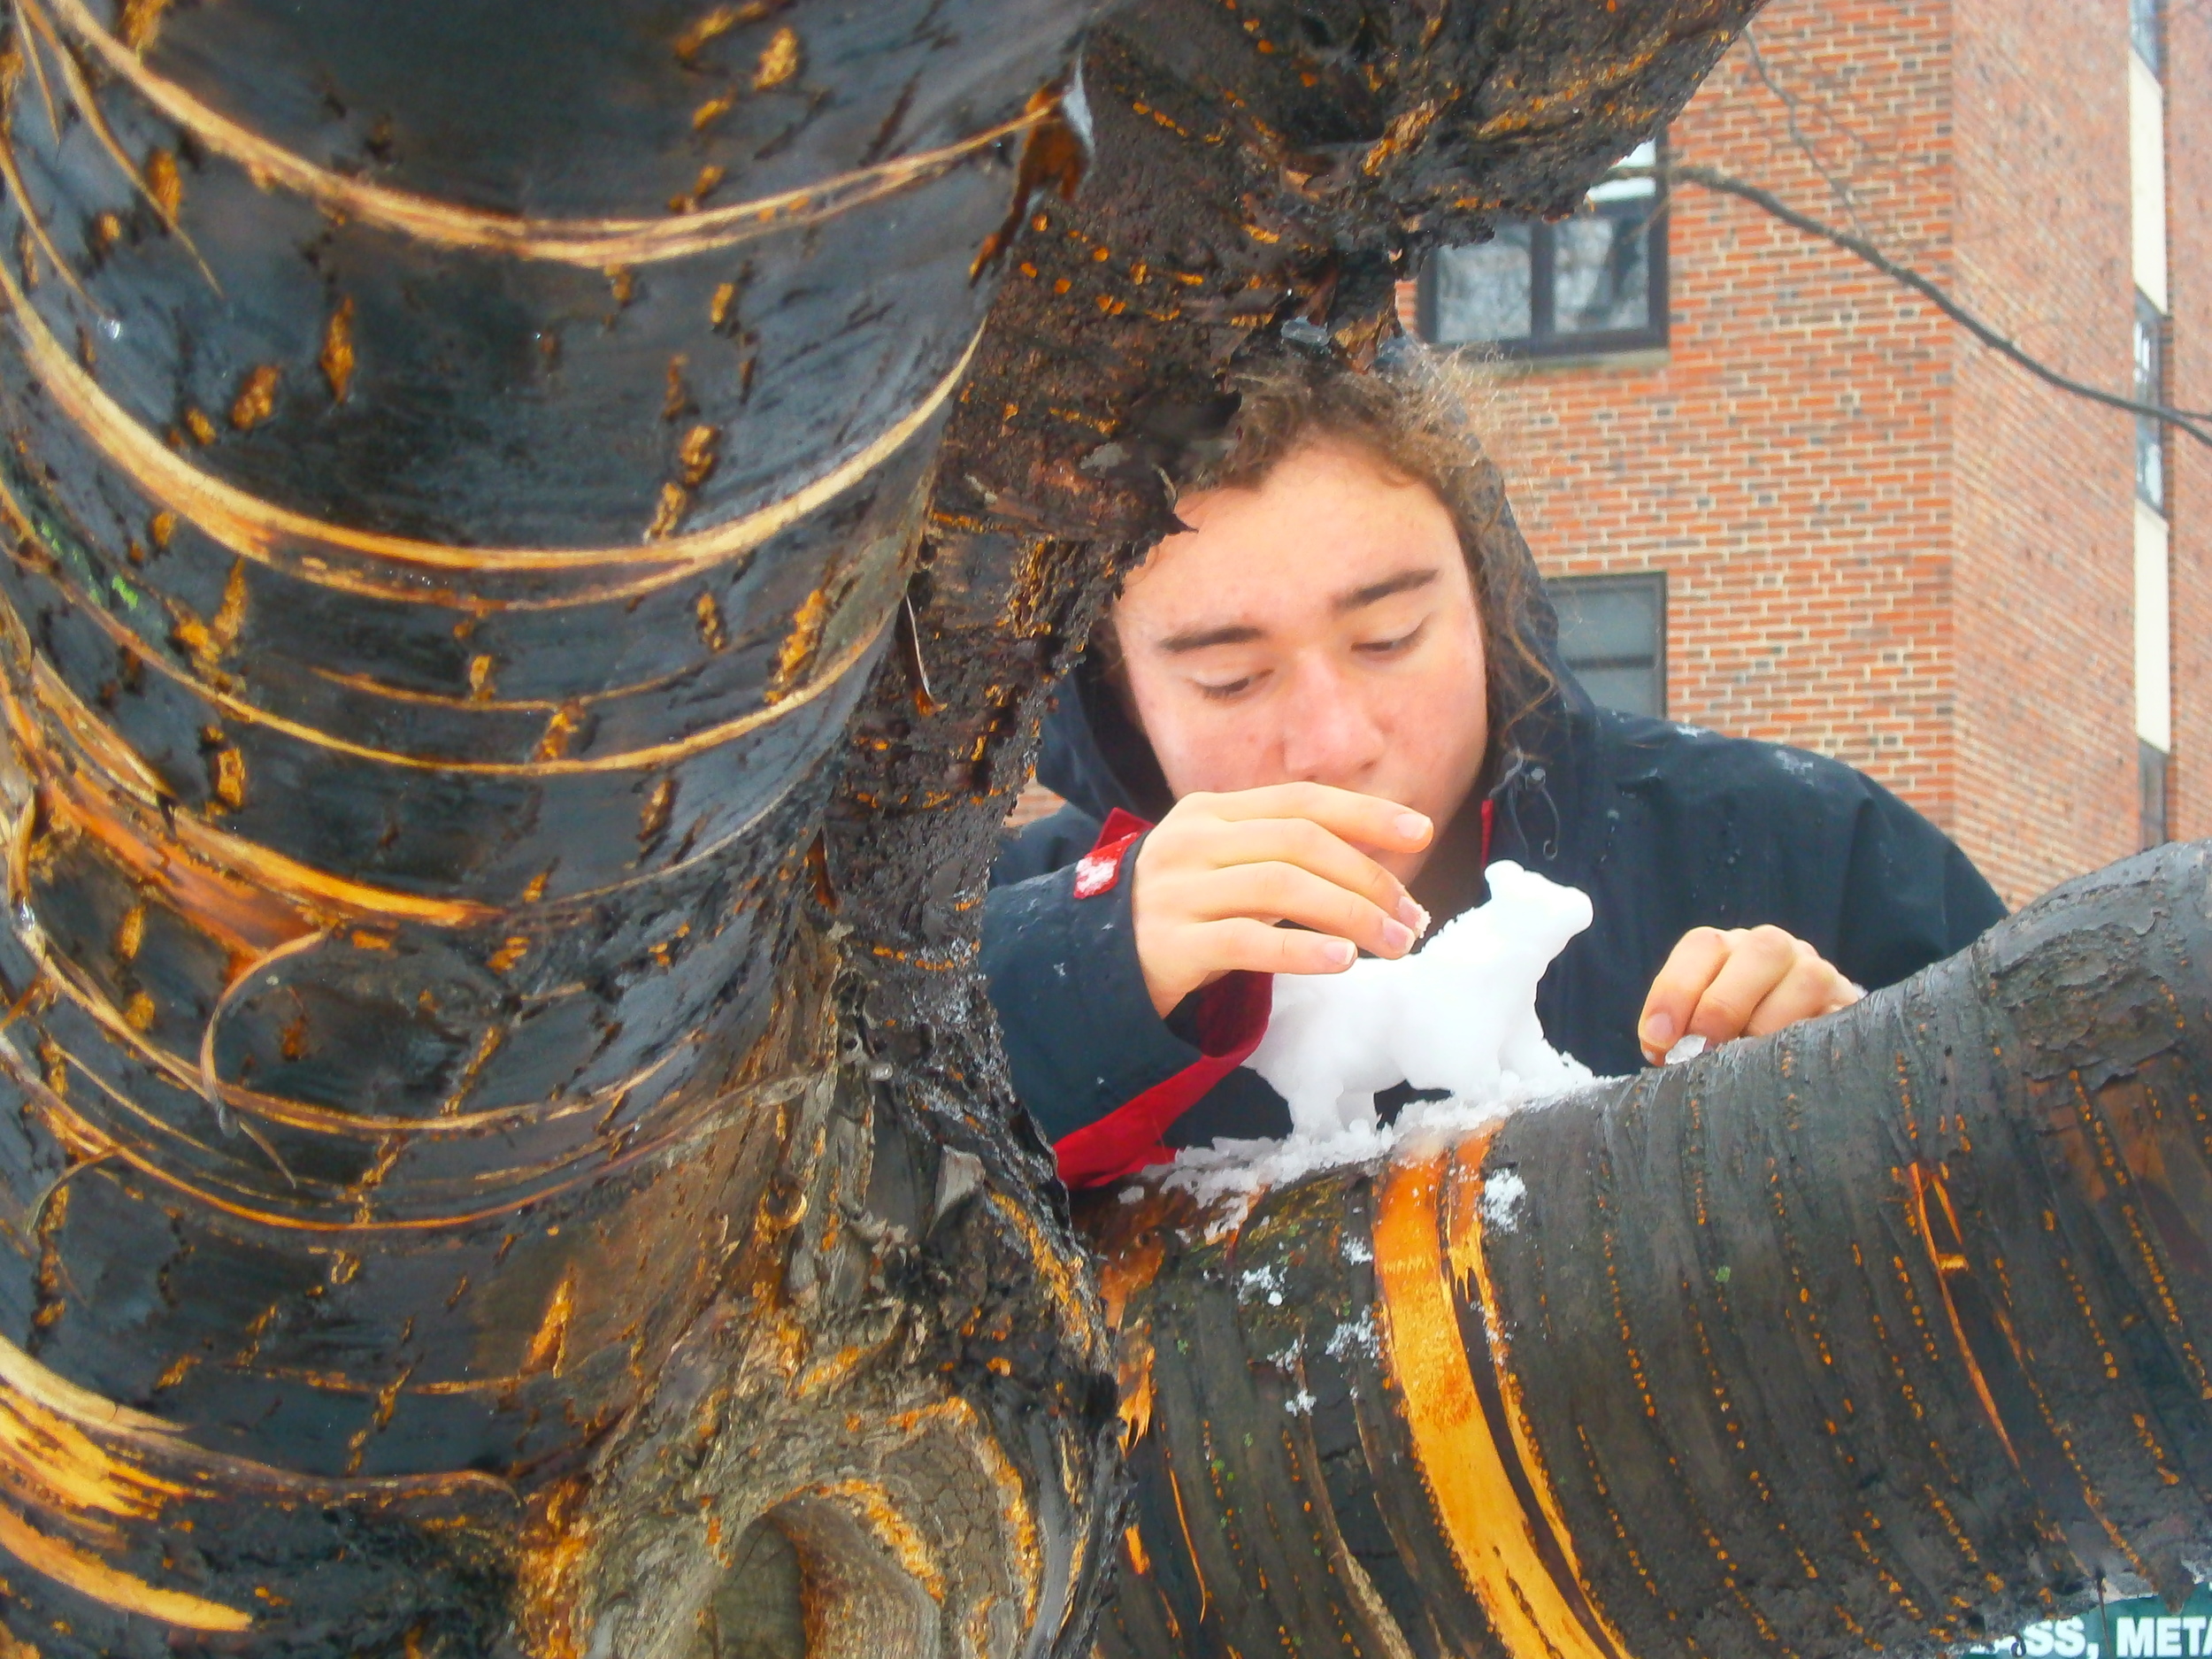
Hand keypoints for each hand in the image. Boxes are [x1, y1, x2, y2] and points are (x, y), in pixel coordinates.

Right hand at [1129, 783, 1433, 1017]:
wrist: (1097, 958)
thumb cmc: (1183, 911)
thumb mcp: (1224, 865)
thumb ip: (1281, 853)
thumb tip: (1378, 872)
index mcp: (1210, 811)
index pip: (1302, 800)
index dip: (1366, 813)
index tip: (1421, 833)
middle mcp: (1193, 842)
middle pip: (1300, 842)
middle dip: (1369, 878)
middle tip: (1413, 918)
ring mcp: (1178, 891)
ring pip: (1281, 888)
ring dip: (1351, 915)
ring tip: (1394, 944)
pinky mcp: (1171, 944)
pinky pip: (1249, 942)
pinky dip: (1302, 950)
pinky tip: (1342, 961)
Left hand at [1637, 925, 1862, 1063]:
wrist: (1795, 1037)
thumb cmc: (1729, 1034)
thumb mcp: (1697, 1024)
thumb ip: (1678, 1031)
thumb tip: (1662, 1051)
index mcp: (1727, 948)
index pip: (1702, 946)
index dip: (1675, 991)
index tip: (1658, 1041)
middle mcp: (1773, 948)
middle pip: (1759, 951)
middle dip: (1723, 1005)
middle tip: (1703, 1051)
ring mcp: (1816, 972)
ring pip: (1805, 979)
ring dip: (1769, 1024)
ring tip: (1745, 1063)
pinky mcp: (1846, 1006)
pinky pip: (1836, 1016)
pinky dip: (1806, 1041)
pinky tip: (1782, 1067)